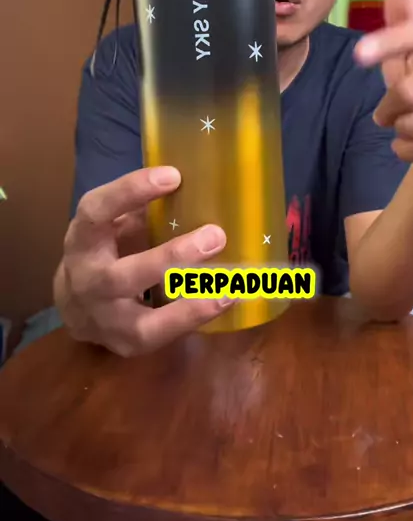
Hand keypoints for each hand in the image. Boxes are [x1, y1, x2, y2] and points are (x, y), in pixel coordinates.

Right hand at [54, 167, 230, 356]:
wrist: (74, 304)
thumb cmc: (107, 249)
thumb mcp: (114, 223)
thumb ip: (143, 207)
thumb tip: (199, 179)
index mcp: (83, 239)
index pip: (97, 211)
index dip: (131, 192)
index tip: (174, 176)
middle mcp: (86, 282)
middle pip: (122, 275)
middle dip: (171, 258)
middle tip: (216, 235)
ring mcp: (103, 320)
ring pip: (142, 321)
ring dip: (190, 305)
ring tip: (229, 286)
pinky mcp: (124, 344)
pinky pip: (161, 336)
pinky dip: (196, 319)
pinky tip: (227, 299)